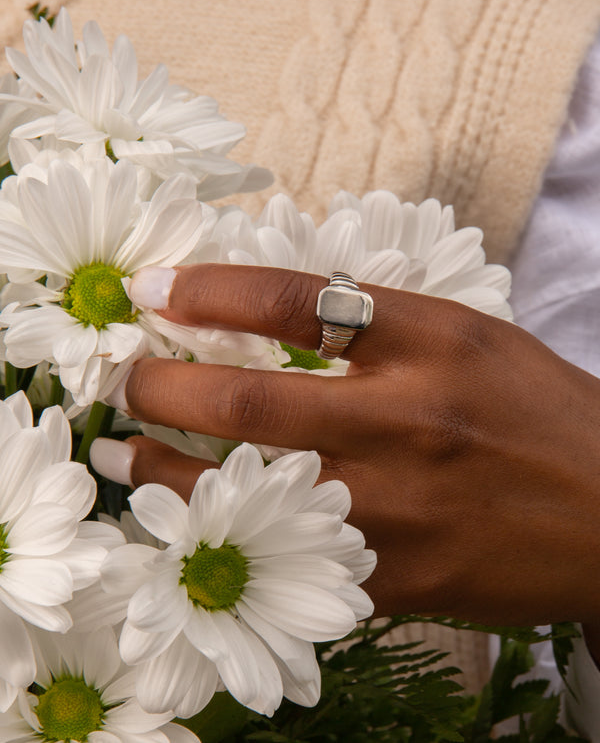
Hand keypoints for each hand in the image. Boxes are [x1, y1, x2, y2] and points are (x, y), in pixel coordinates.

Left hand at [98, 263, 599, 624]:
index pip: (294, 301)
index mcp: (430, 340)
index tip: (151, 289)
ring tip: (122, 449)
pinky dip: (222, 534)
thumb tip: (267, 313)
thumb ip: (375, 324)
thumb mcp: (466, 337)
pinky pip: (285, 557)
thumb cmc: (538, 412)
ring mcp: (399, 506)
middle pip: (249, 400)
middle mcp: (408, 418)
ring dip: (164, 469)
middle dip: (162, 385)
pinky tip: (185, 519)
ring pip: (245, 489)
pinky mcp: (397, 576)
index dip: (207, 290)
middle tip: (123, 376)